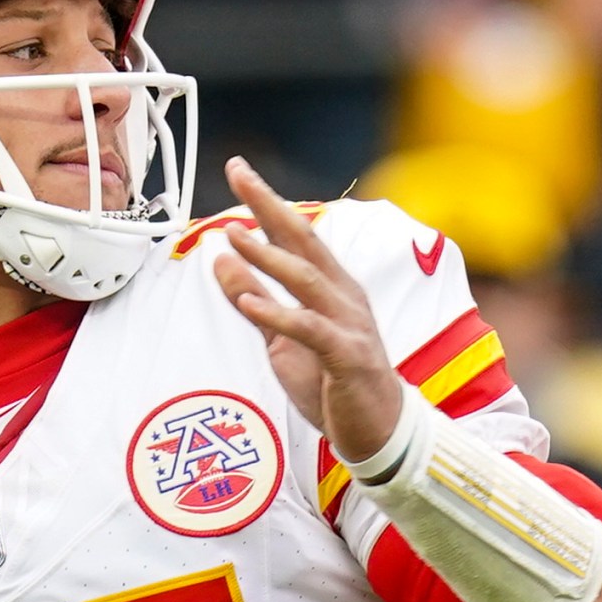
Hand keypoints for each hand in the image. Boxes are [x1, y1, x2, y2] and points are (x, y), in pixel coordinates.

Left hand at [211, 157, 404, 464]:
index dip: (267, 202)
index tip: (239, 170)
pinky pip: (310, 331)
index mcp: (331, 287)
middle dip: (270, 206)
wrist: (379, 432)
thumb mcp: (282, 339)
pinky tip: (250, 303)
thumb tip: (221, 258)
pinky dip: (279, 315)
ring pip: (307, 280)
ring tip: (234, 235)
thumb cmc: (333, 383)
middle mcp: (344, 296)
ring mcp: (349, 325)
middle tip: (240, 174)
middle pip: (305, 241)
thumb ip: (254, 298)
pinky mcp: (348, 358)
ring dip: (268, 257)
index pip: (297, 234)